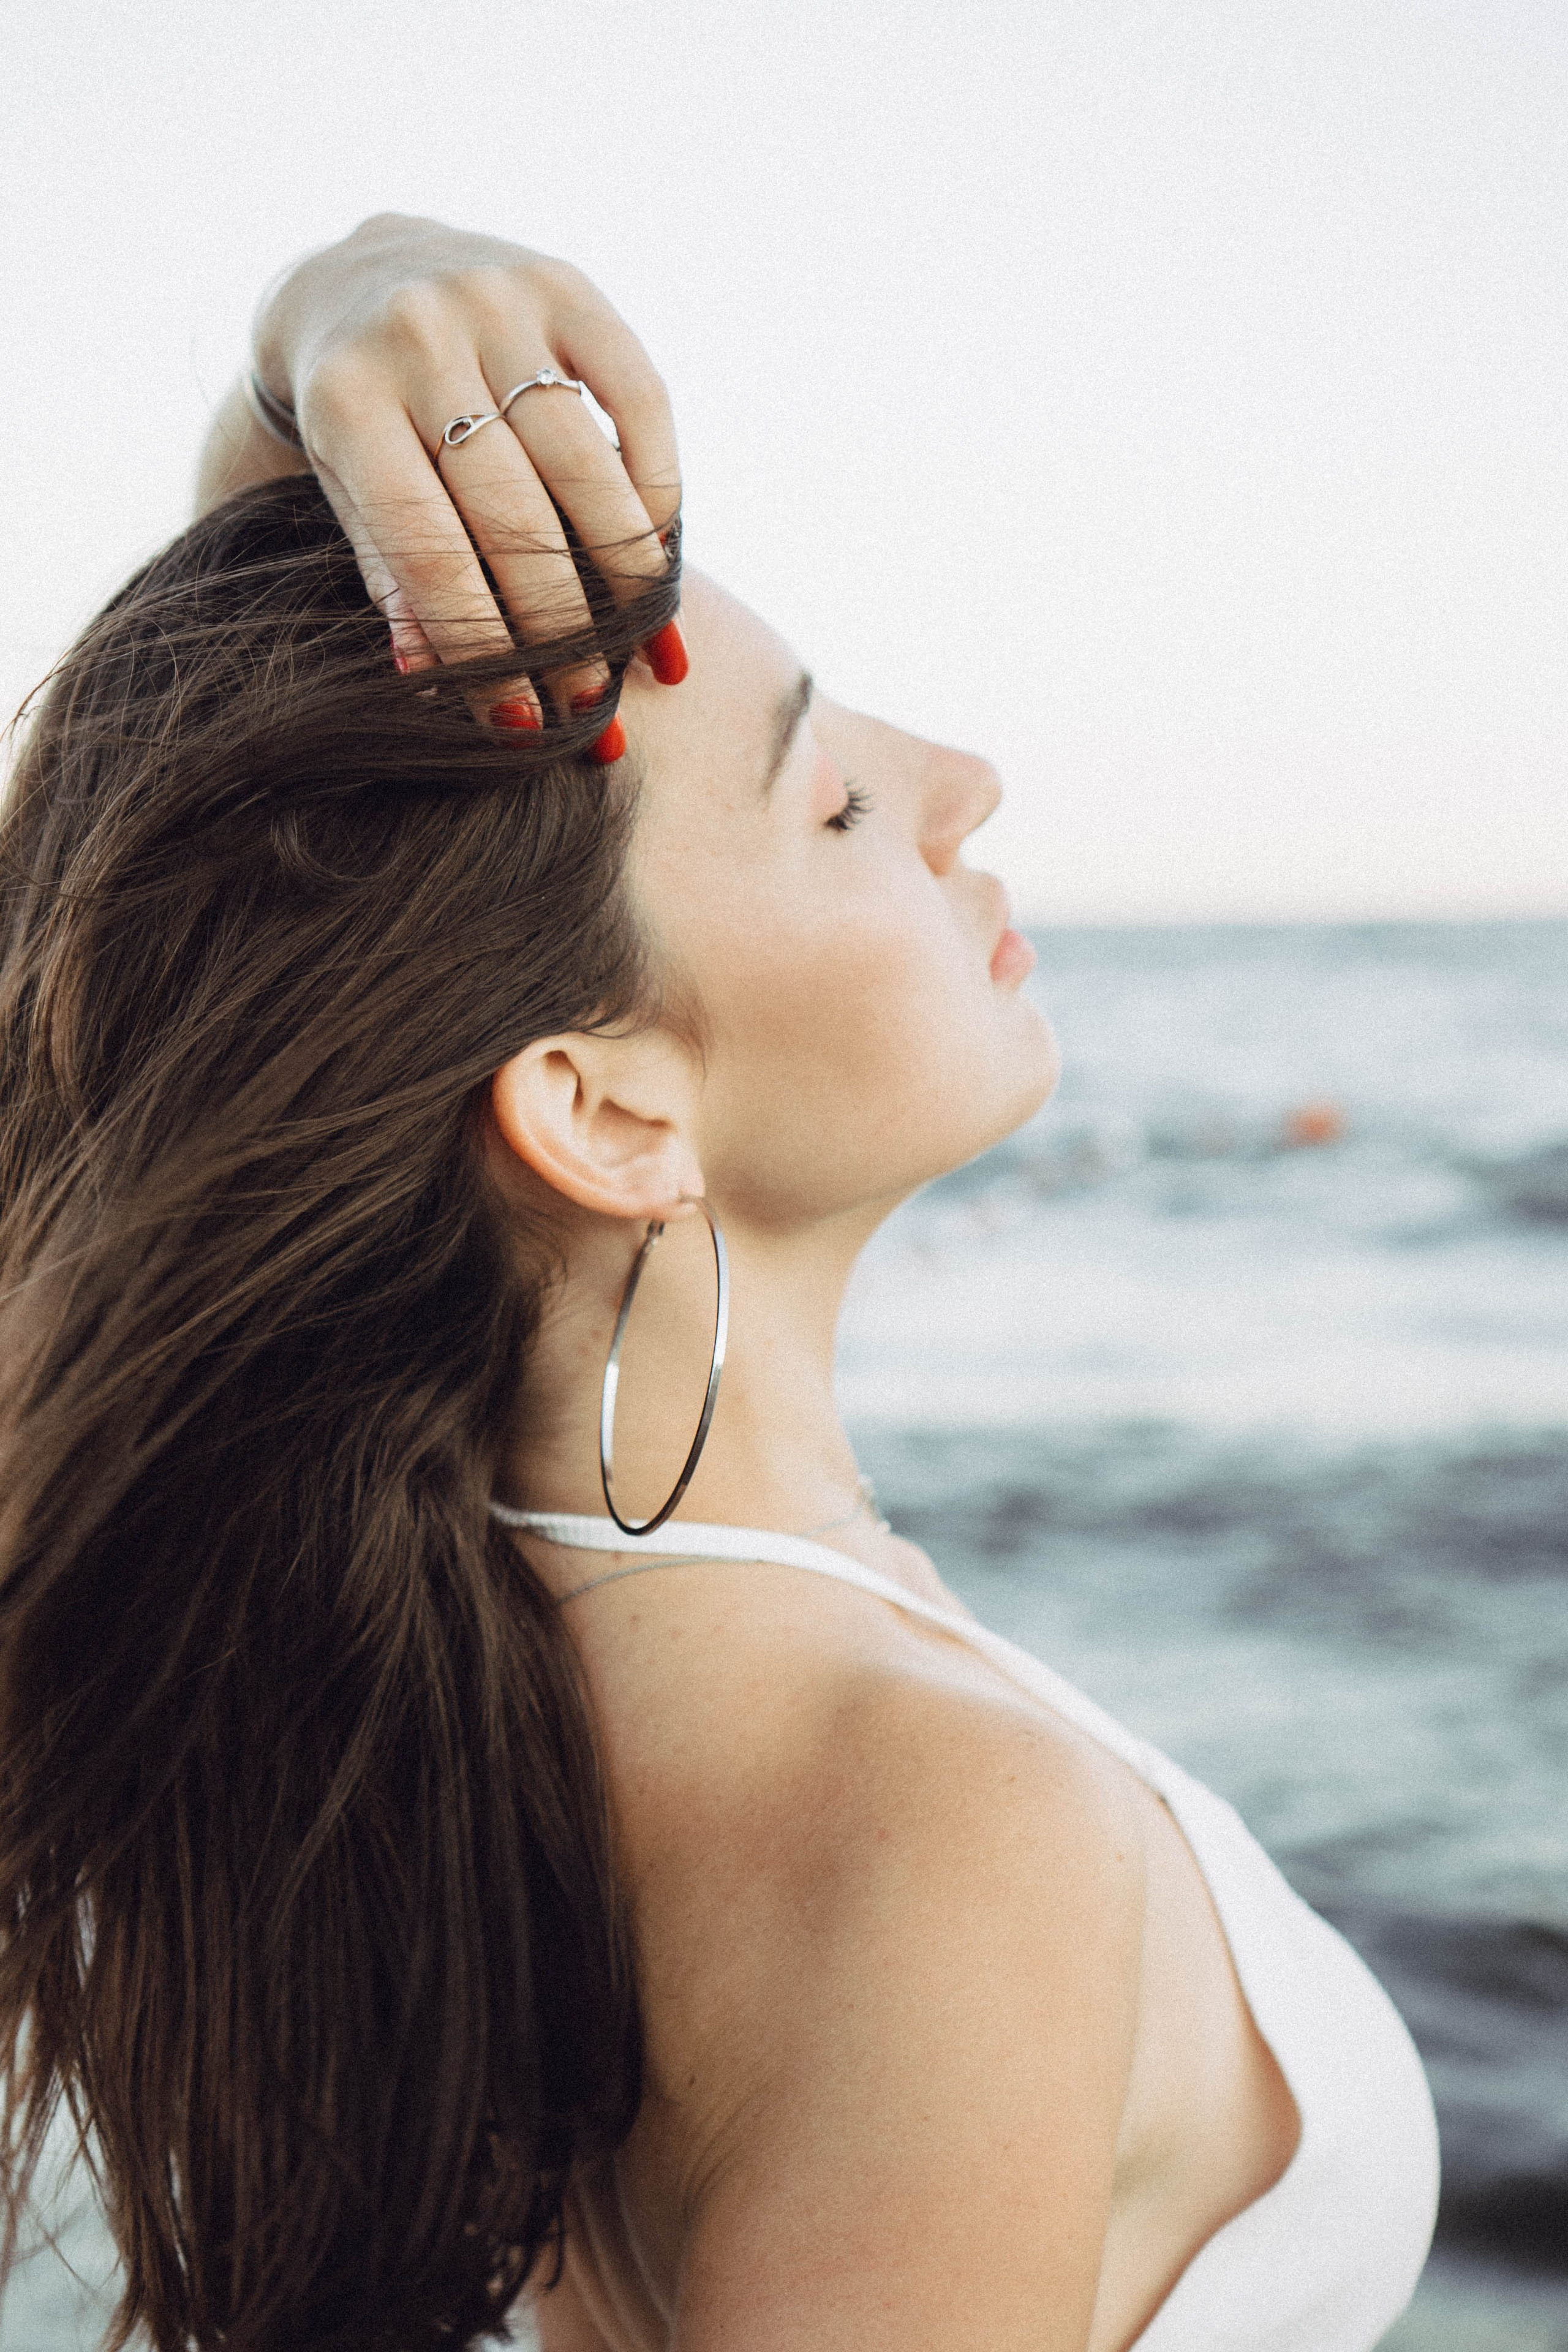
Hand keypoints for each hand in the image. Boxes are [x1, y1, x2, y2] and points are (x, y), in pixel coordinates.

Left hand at [253, 214, 684, 721]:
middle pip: (513, 516)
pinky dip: (654, 482)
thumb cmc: (357, 416)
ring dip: (622, 571)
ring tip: (639, 644)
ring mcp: (497, 303)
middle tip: (587, 701)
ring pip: (585, 463)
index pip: (429, 551)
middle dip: (559, 626)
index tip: (521, 722)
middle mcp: (419, 339)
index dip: (482, 647)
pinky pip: (639, 398)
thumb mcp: (348, 491)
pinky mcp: (566, 285)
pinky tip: (655, 546)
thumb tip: (431, 683)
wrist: (359, 274)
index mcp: (348, 403)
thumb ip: (391, 576)